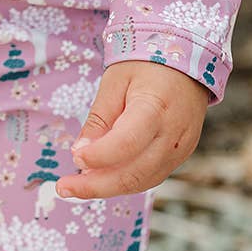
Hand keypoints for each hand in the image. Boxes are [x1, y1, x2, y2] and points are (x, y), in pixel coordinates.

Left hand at [55, 59, 210, 199]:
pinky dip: (125, 182)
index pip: (126, 143)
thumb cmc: (147, 66)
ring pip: (142, 181)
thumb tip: (80, 153)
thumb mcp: (115, 82)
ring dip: (108, 188)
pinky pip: (151, 177)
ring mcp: (181, 148)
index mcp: (155, 107)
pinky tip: (102, 178)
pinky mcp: (181, 155)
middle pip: (134, 173)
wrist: (187, 63)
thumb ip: (99, 119)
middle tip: (64, 188)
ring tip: (77, 185)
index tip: (74, 156)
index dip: (99, 156)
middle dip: (96, 185)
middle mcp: (173, 134)